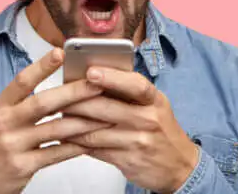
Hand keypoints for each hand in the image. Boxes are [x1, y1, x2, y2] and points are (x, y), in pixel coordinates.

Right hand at [0, 48, 109, 193]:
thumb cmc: (4, 142)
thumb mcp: (8, 117)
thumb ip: (31, 102)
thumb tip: (67, 84)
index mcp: (3, 105)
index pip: (22, 81)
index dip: (41, 66)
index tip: (60, 52)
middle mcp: (6, 122)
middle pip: (43, 103)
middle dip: (73, 92)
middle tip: (97, 84)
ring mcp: (14, 144)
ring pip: (55, 129)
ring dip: (83, 121)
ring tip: (105, 115)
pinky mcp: (23, 165)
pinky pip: (56, 153)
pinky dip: (76, 146)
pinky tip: (92, 141)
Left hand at [63, 67, 198, 193]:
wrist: (180, 166)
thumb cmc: (161, 129)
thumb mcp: (155, 105)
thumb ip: (129, 92)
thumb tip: (94, 76)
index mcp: (154, 100)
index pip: (135, 85)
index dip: (112, 77)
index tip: (90, 71)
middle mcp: (148, 119)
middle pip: (107, 108)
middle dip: (77, 102)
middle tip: (58, 96)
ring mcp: (138, 142)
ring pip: (96, 131)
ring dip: (72, 124)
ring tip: (57, 115)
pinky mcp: (128, 161)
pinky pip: (96, 150)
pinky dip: (78, 143)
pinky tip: (66, 136)